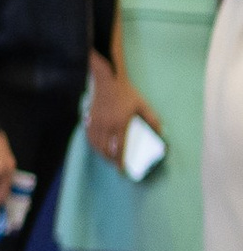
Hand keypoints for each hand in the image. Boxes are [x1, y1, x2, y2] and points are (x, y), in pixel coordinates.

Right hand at [83, 55, 156, 169]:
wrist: (108, 80)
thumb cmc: (126, 92)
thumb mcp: (142, 105)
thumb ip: (152, 119)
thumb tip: (160, 133)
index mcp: (120, 124)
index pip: (119, 148)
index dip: (120, 161)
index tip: (122, 170)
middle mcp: (106, 125)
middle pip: (105, 150)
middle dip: (110, 160)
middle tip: (116, 164)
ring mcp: (96, 122)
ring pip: (96, 145)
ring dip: (102, 154)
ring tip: (108, 157)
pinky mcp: (89, 118)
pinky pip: (90, 137)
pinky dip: (94, 145)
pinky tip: (98, 146)